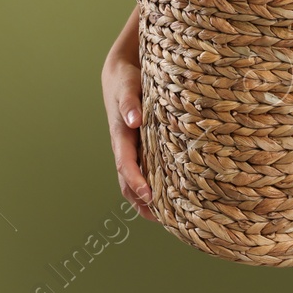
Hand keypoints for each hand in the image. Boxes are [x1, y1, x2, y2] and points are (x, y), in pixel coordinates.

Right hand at [102, 5, 157, 221]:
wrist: (121, 73)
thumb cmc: (126, 79)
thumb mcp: (128, 85)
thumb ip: (129, 102)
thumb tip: (133, 120)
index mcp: (120, 135)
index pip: (125, 165)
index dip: (136, 181)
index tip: (149, 196)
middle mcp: (124, 146)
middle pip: (127, 181)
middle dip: (141, 201)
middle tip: (164, 218)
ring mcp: (131, 149)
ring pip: (134, 180)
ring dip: (145, 199)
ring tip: (169, 217)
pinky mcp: (140, 147)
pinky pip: (144, 170)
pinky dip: (152, 185)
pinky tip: (171, 195)